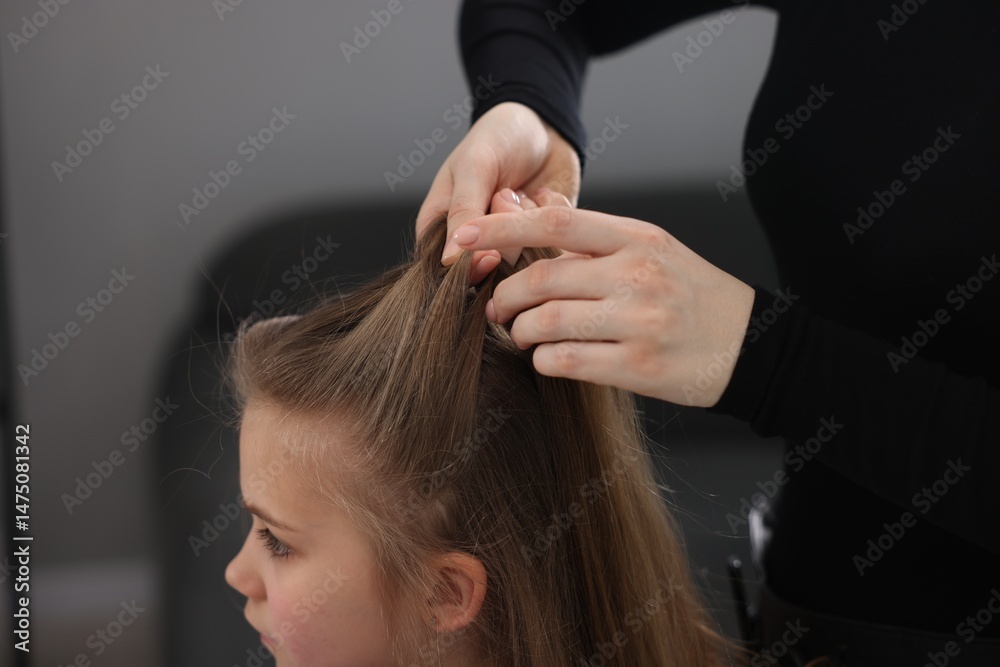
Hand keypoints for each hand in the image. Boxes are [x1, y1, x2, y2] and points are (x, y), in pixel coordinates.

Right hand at [415, 101, 580, 284]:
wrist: (543, 125)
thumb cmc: (498, 138)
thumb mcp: (474, 166)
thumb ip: (462, 213)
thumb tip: (450, 260)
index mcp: (440, 230)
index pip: (448, 272)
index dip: (472, 265)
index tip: (492, 252)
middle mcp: (474, 244)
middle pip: (489, 269)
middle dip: (504, 230)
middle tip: (505, 193)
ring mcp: (510, 246)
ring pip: (522, 260)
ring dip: (527, 219)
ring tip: (522, 190)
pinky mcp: (542, 242)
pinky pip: (552, 248)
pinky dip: (551, 217)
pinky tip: (543, 195)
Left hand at [450, 199, 755, 406]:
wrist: (750, 344)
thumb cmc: (689, 292)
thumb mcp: (649, 248)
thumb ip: (588, 231)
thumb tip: (526, 205)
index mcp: (638, 238)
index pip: (555, 222)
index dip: (501, 227)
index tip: (462, 236)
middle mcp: (638, 274)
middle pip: (542, 277)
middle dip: (503, 296)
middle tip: (495, 308)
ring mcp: (640, 322)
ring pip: (548, 322)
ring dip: (520, 331)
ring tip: (520, 334)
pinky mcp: (640, 366)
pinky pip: (567, 361)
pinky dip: (543, 360)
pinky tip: (546, 357)